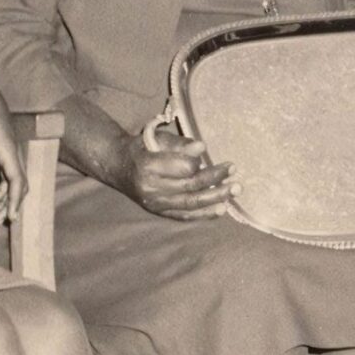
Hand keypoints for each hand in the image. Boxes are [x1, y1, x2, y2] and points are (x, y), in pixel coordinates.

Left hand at [0, 77, 25, 227]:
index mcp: (8, 150)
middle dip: (9, 205)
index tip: (12, 217)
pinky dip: (2, 190)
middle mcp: (13, 153)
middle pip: (18, 185)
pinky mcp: (2, 152)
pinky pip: (7, 175)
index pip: (18, 180)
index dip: (16, 200)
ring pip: (13, 182)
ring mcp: (9, 153)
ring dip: (5, 200)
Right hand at [118, 122, 238, 219]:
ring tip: (235, 190)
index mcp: (148, 166)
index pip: (183, 168)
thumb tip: (202, 147)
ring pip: (190, 204)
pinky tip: (221, 208)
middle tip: (235, 171)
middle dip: (216, 180)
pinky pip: (184, 216)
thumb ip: (179, 144)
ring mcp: (155, 204)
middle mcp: (151, 189)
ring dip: (216, 198)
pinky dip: (204, 214)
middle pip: (190, 187)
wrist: (119, 167)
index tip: (210, 154)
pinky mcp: (159, 212)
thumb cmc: (142, 148)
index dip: (199, 162)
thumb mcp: (157, 139)